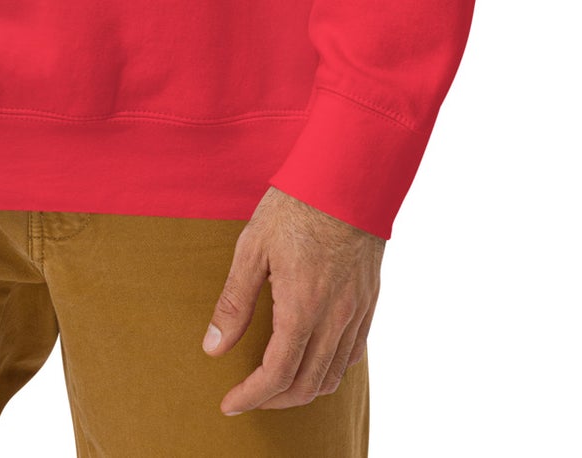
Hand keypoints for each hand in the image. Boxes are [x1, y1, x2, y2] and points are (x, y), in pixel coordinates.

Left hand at [201, 186, 383, 413]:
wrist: (346, 177)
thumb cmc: (295, 207)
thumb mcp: (252, 248)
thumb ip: (235, 302)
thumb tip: (213, 348)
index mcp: (301, 308)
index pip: (276, 374)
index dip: (251, 396)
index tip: (230, 404)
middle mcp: (333, 318)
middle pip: (306, 385)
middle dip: (273, 400)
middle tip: (247, 397)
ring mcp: (355, 312)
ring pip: (333, 376)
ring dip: (303, 390)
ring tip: (276, 385)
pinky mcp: (368, 301)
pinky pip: (354, 353)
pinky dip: (332, 370)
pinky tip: (313, 360)